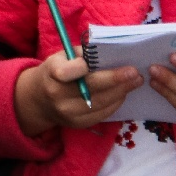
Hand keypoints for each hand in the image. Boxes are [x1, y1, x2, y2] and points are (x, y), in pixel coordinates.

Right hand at [14, 48, 142, 135]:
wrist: (40, 100)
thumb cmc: (56, 71)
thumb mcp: (62, 56)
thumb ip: (82, 54)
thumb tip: (112, 51)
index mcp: (52, 73)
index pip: (66, 72)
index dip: (82, 68)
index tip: (105, 61)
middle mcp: (58, 95)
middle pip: (91, 88)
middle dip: (116, 80)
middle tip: (135, 73)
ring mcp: (68, 112)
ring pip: (101, 103)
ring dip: (121, 92)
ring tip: (135, 81)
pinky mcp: (78, 124)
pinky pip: (102, 114)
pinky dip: (115, 103)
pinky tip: (123, 93)